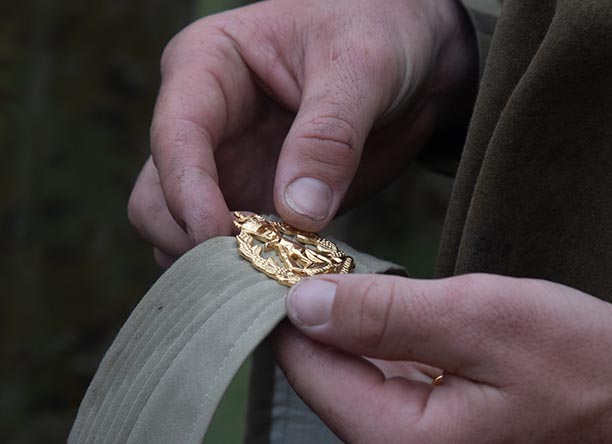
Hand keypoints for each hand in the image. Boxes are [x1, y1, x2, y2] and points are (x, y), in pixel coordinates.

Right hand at [127, 0, 475, 265]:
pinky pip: (238, 251)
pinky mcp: (261, 203)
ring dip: (222, 265)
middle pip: (158, 198)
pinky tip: (290, 278)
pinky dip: (254, 272)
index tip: (221, 236)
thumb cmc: (381, 33)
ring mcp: (229, 169)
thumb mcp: (362, 69)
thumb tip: (297, 212)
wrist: (417, 56)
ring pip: (186, 234)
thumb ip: (328, 137)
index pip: (175, 136)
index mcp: (207, 66)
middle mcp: (205, 124)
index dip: (189, 192)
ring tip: (274, 278)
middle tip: (252, 267)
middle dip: (194, 240)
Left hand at [272, 274, 611, 442]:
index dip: (290, 304)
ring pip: (355, 372)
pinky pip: (388, 377)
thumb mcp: (485, 320)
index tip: (289, 253)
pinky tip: (396, 306)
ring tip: (350, 270)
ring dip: (352, 320)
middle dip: (320, 310)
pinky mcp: (438, 426)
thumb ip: (389, 315)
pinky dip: (384, 337)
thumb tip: (301, 302)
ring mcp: (418, 441)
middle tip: (321, 250)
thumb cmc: (587, 368)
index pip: (307, 368)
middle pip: (326, 372)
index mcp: (399, 438)